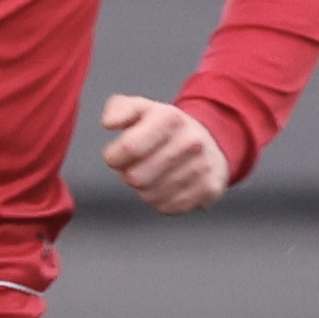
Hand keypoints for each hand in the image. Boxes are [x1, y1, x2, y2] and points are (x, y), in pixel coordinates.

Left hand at [98, 93, 232, 215]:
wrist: (209, 142)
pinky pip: (168, 207)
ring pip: (150, 196)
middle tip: (137, 166)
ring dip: (144, 189)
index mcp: (170, 118)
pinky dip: (161, 201)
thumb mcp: (141, 109)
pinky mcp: (209, 188)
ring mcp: (203, 166)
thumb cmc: (166, 129)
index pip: (130, 147)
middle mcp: (191, 141)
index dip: (114, 156)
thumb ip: (118, 109)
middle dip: (128, 175)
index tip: (117, 155)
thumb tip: (109, 123)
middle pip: (136, 177)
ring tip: (153, 174)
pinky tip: (167, 185)